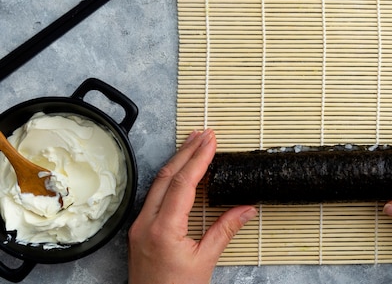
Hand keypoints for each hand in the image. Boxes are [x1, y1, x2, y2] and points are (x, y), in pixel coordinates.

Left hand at [128, 129, 256, 283]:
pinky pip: (155, 195)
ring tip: (194, 143)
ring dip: (178, 161)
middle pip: (167, 176)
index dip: (199, 159)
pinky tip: (181, 170)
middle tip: (205, 134)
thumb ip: (225, 230)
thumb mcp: (205, 261)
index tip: (211, 141)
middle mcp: (146, 223)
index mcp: (163, 229)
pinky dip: (170, 177)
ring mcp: (140, 226)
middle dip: (187, 151)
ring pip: (158, 183)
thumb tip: (246, 209)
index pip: (184, 183)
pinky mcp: (140, 230)